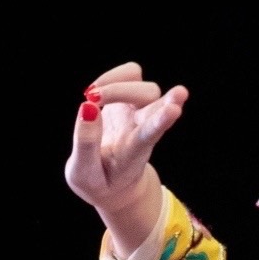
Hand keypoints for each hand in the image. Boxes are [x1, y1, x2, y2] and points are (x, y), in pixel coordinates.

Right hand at [64, 59, 189, 259]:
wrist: (114, 185)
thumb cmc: (98, 182)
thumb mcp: (84, 174)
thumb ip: (86, 144)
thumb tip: (88, 107)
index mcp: (133, 153)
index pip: (150, 134)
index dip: (160, 121)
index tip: (174, 108)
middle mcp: (142, 128)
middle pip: (149, 98)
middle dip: (121, 90)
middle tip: (91, 99)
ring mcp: (140, 113)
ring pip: (144, 83)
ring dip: (116, 82)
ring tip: (90, 96)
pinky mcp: (131, 101)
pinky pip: (131, 74)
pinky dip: (112, 76)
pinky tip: (94, 92)